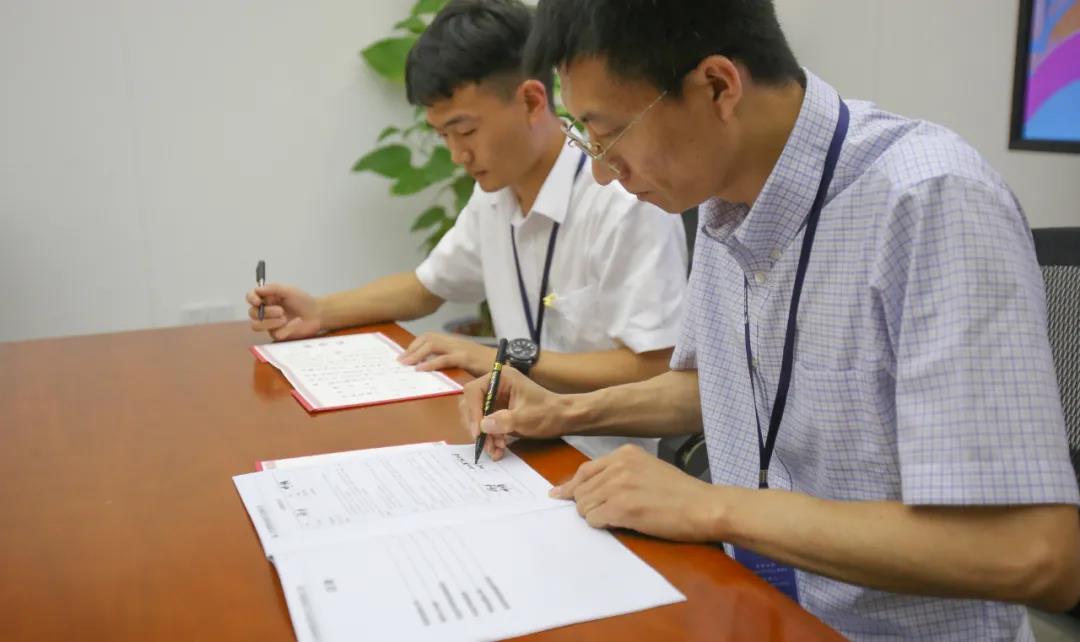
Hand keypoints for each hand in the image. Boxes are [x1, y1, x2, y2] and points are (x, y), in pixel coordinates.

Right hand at [246, 283, 321, 340]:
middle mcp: (265, 310)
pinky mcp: (276, 334)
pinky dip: (286, 328)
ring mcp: (269, 323)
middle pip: (252, 313)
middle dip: (266, 312)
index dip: (251, 299)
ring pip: (256, 326)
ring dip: (270, 323)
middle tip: (281, 311)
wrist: (316, 314)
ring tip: (285, 319)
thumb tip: (258, 289)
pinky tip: (296, 323)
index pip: (251, 297)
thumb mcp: (289, 290)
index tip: (258, 301)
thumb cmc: (302, 300)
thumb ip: (274, 288)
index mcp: (266, 297)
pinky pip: (274, 334)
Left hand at [398, 332, 494, 375]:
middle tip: (400, 361)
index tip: (404, 356)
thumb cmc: (488, 365)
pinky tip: (421, 370)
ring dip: (416, 354)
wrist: (508, 362)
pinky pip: (444, 358)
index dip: (415, 344)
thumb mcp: (467, 360)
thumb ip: (453, 361)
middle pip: (428, 338)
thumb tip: (436, 368)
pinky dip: (430, 363)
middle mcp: (455, 341)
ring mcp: (460, 348)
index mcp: (455, 341)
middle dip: (412, 348)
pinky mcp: (466, 357)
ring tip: (406, 364)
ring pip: (433, 344)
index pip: (430, 337)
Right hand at [458, 367, 569, 460]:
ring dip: (484, 436)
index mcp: (501, 378)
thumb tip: (483, 426)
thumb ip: (504, 420)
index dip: (473, 411)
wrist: (564, 419)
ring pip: (477, 418)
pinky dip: (490, 439)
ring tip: (495, 450)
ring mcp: (496, 400)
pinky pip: (486, 426)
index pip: (474, 391)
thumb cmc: (548, 412)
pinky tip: (498, 449)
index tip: (478, 430)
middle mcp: (495, 386)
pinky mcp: (498, 413)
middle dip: (477, 426)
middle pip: (471, 405)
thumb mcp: (526, 417)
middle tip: (485, 443)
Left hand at [551, 445, 722, 541]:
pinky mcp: (622, 507)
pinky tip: (618, 523)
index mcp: (625, 454)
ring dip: (594, 515)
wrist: (704, 506)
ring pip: (584, 505)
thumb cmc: (681, 493)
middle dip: (586, 504)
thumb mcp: (648, 470)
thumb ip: (620, 473)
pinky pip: (594, 519)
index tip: (560, 495)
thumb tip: (591, 487)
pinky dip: (601, 525)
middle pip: (581, 489)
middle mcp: (619, 465)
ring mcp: (619, 486)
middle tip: (601, 514)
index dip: (571, 486)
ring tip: (616, 518)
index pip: (585, 470)